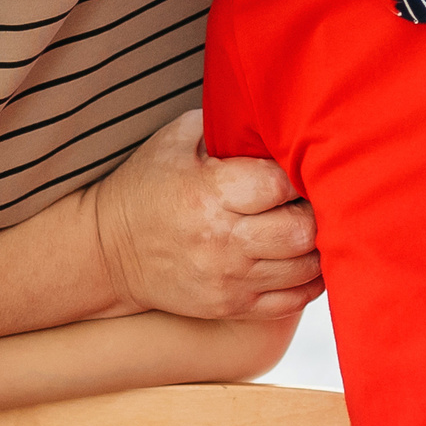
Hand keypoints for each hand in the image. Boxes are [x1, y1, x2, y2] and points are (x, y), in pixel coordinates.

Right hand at [93, 109, 322, 320]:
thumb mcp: (174, 140)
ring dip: (318, 245)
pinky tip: (306, 259)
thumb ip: (225, 126)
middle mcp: (222, 240)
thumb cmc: (147, 187)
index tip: (297, 167)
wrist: (107, 251)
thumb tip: (274, 118)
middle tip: (313, 198)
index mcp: (209, 193)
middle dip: (316, 211)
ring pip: (304, 268)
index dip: (298, 173)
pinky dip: (309, 281)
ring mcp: (229, 279)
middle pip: (301, 231)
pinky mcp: (231, 306)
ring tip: (312, 226)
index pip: (280, 184)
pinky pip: (291, 302)